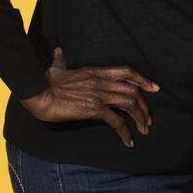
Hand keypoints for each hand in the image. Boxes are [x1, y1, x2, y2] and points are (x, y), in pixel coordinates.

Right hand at [20, 48, 156, 147]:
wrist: (39, 94)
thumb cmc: (45, 83)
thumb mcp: (56, 68)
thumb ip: (61, 60)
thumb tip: (58, 51)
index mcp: (97, 72)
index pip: (127, 71)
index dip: (143, 79)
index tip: (154, 88)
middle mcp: (102, 82)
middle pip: (134, 91)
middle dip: (145, 105)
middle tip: (149, 118)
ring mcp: (100, 95)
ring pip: (130, 104)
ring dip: (140, 118)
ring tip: (144, 130)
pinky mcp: (94, 109)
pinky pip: (117, 121)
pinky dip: (126, 132)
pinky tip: (129, 142)